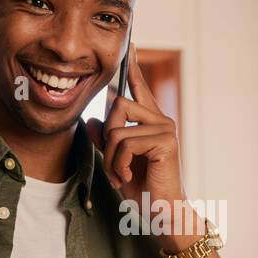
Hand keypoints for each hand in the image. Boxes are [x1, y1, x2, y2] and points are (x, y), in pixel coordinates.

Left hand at [86, 48, 184, 209]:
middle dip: (107, 139)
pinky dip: (119, 164)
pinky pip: (125, 143)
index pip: (139, 88)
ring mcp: (165, 129)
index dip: (133, 66)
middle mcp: (161, 120)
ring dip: (111, 157)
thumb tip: (92, 121)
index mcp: (151, 122)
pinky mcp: (166, 142)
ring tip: (121, 175)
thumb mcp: (117, 163)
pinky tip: (128, 176)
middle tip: (114, 166)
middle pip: (118, 106)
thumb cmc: (144, 190)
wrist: (162, 213)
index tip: (131, 43)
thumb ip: (105, 141)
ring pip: (118, 128)